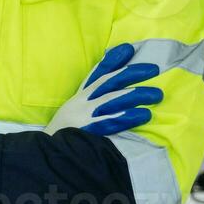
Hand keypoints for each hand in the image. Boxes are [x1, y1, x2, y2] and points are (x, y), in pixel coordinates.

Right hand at [45, 43, 163, 135]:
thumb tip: (115, 99)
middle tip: (154, 68)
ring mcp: (84, 116)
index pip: (97, 75)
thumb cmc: (62, 138)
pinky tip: (144, 114)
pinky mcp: (86, 131)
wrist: (47, 155)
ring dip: (136, 94)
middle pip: (108, 82)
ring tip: (157, 94)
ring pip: (112, 99)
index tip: (129, 49)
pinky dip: (127, 117)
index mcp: (79, 99)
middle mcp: (81, 103)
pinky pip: (110, 122)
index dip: (112, 61)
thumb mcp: (73, 116)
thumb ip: (91, 106)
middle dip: (131, 73)